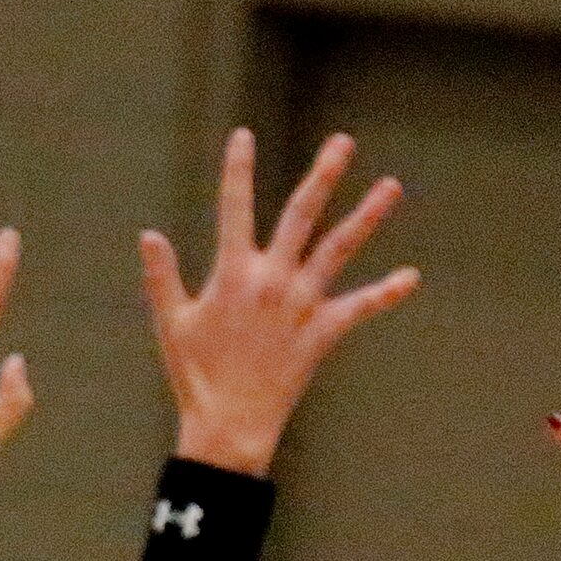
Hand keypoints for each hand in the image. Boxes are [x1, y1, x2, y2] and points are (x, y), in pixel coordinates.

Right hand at [142, 129, 419, 475]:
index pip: (233, 207)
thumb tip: (149, 235)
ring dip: (366, 216)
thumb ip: (162, 277)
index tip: (243, 135)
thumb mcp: (172, 323)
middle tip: (343, 142)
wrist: (228, 425)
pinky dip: (385, 294)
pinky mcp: (322, 333)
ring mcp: (301, 305)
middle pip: (301, 215)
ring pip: (339, 250)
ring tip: (391, 185)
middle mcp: (272, 280)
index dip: (237, 170)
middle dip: (323, 176)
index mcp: (233, 273)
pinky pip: (359, 308)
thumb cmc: (195, 376)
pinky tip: (411, 277)